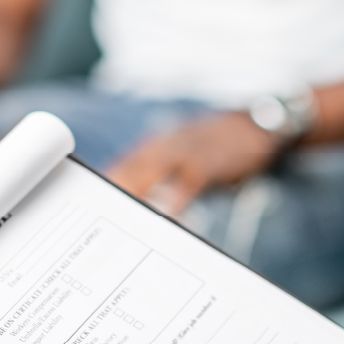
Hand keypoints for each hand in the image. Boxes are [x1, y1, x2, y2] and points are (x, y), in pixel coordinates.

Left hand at [107, 112, 279, 215]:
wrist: (255, 127)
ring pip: (152, 173)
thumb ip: (163, 170)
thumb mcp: (186, 151)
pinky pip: (186, 184)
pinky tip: (165, 216)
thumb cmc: (218, 145)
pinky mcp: (207, 164)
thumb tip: (140, 195)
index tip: (88, 203)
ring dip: (134, 193)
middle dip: (112, 190)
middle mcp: (166, 146)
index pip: (124, 164)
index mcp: (158, 145)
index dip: (107, 182)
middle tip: (95, 216)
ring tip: (118, 217)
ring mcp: (186, 153)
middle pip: (131, 168)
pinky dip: (174, 200)